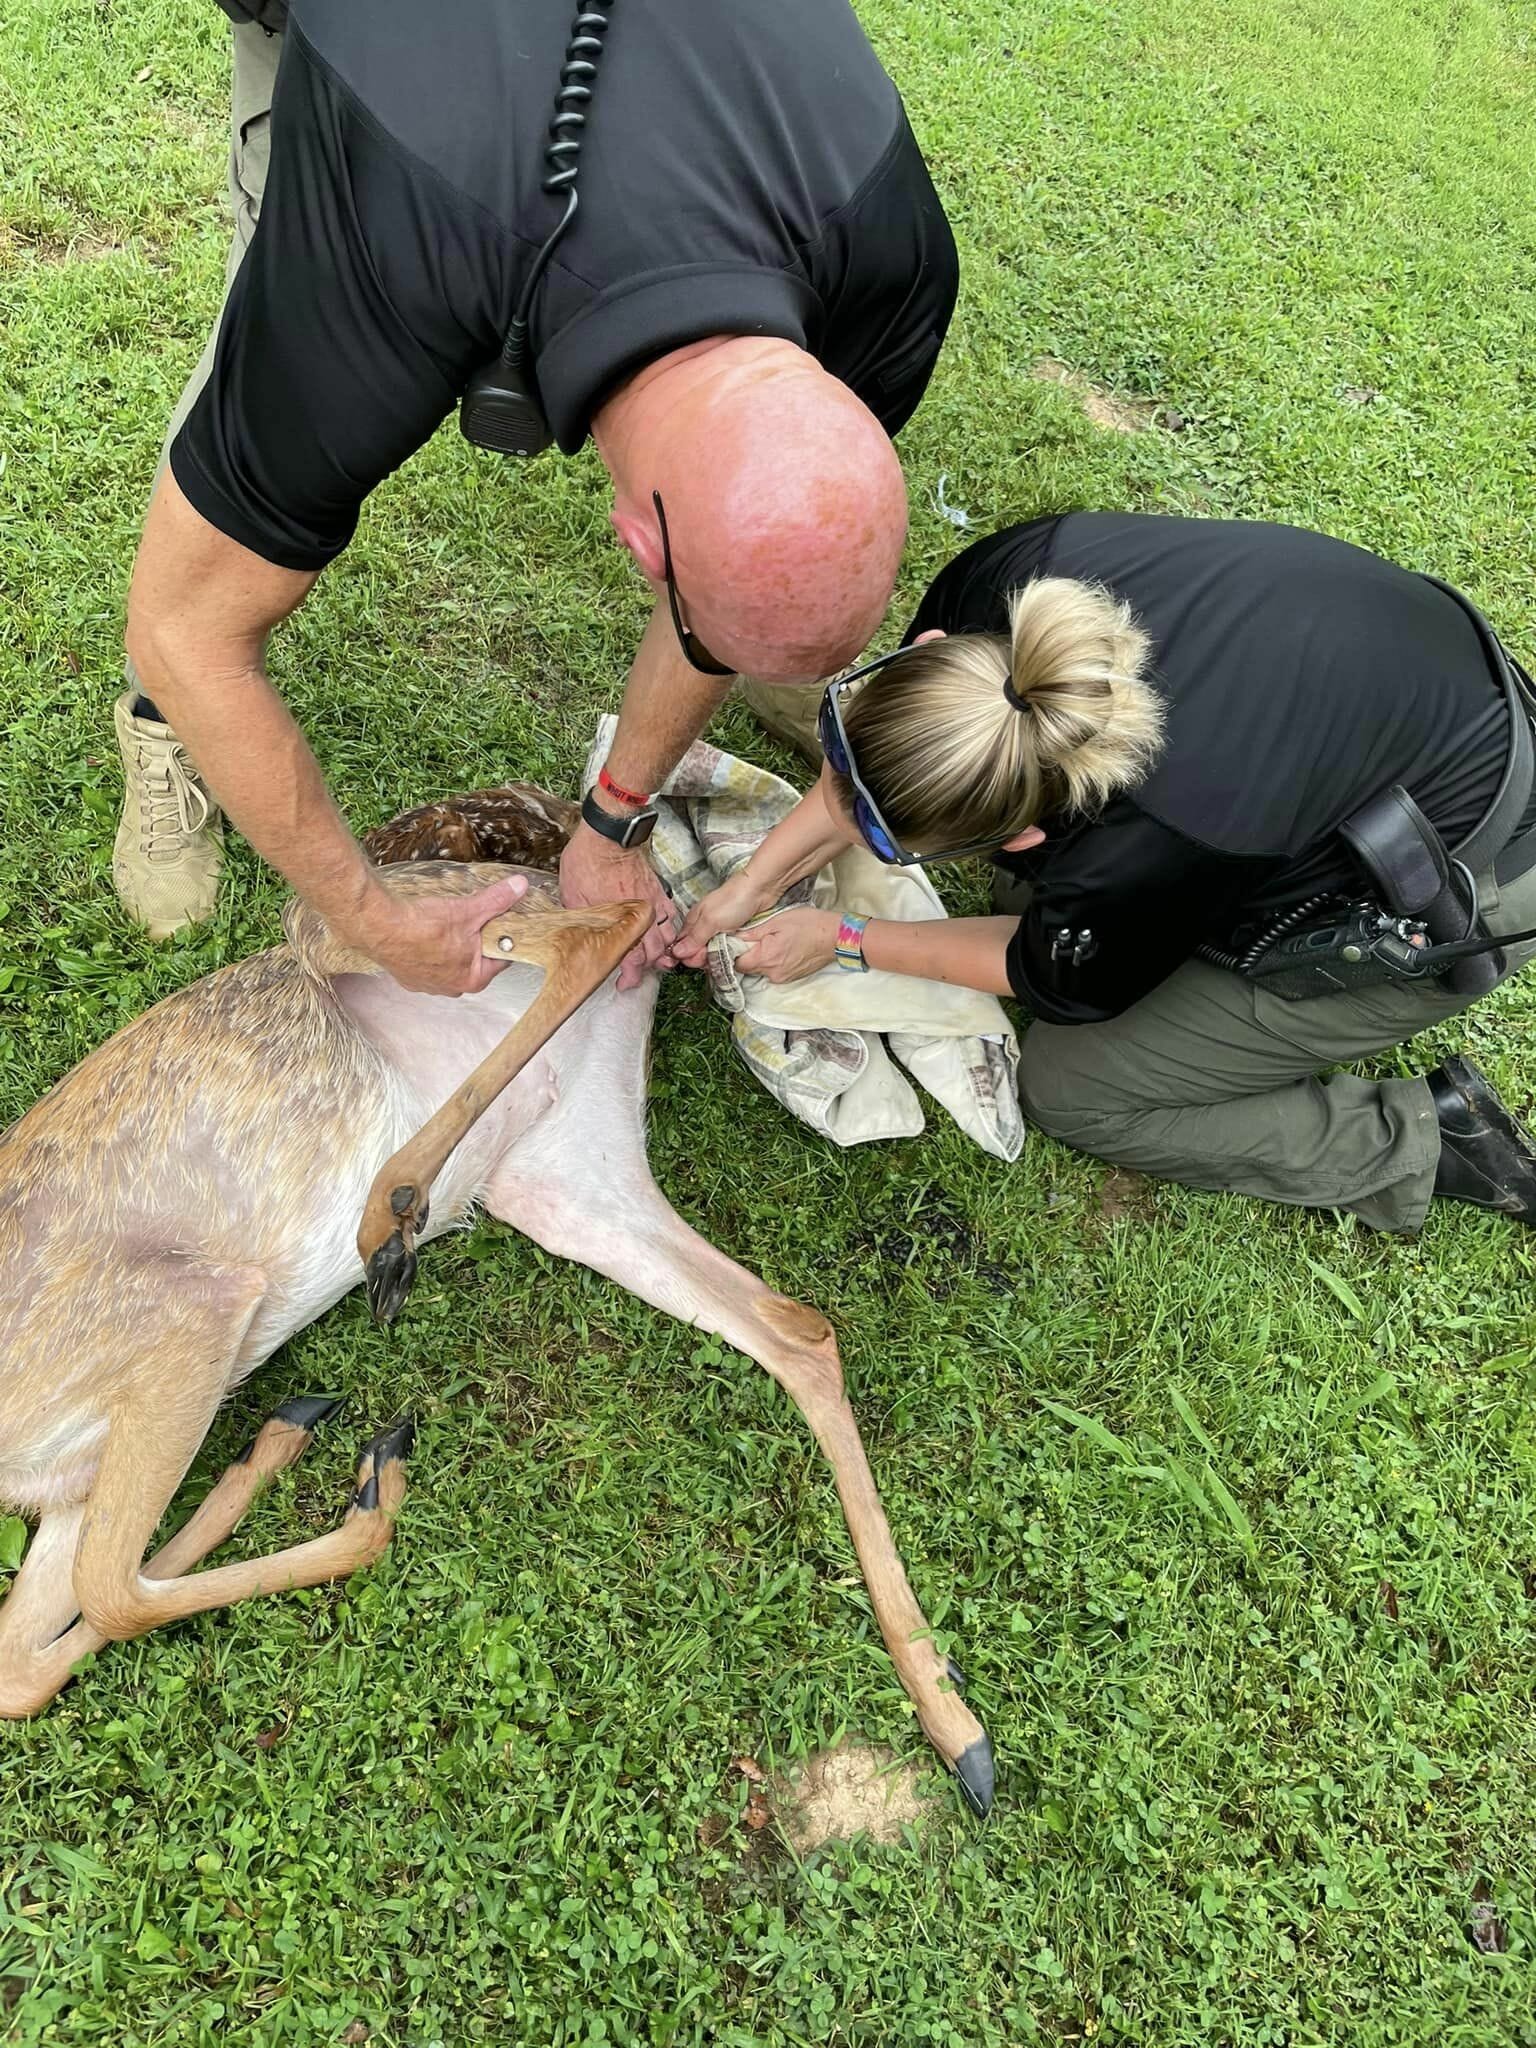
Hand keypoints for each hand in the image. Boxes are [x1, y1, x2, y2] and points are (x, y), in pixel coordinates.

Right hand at [353, 873, 530, 994]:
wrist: (379, 928)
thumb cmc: (422, 927)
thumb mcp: (468, 910)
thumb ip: (497, 900)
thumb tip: (519, 888)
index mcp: (473, 979)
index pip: (501, 958)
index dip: (502, 935)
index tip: (500, 921)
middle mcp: (451, 988)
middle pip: (475, 959)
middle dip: (476, 939)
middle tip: (470, 917)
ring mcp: (427, 984)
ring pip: (450, 961)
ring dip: (451, 943)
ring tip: (445, 923)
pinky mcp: (408, 977)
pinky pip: (427, 961)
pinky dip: (428, 948)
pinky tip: (425, 931)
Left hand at [559, 820, 676, 990]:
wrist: (607, 834)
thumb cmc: (587, 861)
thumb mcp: (572, 897)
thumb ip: (580, 921)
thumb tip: (574, 937)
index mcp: (619, 922)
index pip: (633, 961)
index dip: (630, 977)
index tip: (624, 983)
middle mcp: (641, 917)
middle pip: (653, 953)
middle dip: (647, 968)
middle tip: (636, 973)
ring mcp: (652, 903)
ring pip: (667, 937)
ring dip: (662, 951)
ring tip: (655, 958)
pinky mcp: (657, 890)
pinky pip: (672, 915)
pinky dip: (670, 928)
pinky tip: (664, 932)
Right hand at [672, 869, 773, 970]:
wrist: (761, 890)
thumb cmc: (735, 899)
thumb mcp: (711, 920)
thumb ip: (695, 938)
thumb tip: (677, 953)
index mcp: (693, 922)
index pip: (683, 947)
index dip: (690, 957)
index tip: (701, 960)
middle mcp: (704, 927)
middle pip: (697, 952)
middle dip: (705, 958)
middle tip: (716, 954)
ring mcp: (719, 931)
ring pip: (713, 952)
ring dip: (718, 957)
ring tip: (726, 952)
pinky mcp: (733, 934)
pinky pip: (727, 949)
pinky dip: (729, 952)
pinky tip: (734, 952)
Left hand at [732, 907, 839, 985]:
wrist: (835, 937)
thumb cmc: (809, 924)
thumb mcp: (777, 921)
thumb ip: (753, 932)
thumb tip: (734, 936)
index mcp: (766, 958)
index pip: (738, 964)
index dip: (734, 954)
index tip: (735, 944)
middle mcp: (773, 973)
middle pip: (749, 968)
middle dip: (748, 955)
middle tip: (754, 939)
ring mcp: (783, 978)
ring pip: (762, 970)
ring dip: (762, 958)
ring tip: (772, 942)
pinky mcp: (791, 978)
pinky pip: (774, 972)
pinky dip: (773, 962)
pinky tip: (782, 949)